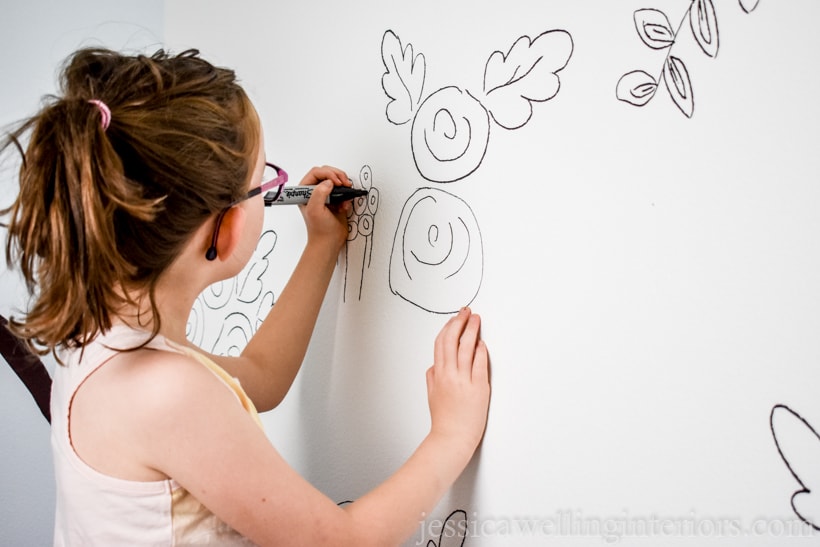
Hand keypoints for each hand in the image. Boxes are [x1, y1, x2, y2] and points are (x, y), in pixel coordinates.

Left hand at [299, 165, 350, 250]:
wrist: (329, 242)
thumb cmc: (319, 230)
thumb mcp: (315, 210)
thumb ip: (319, 193)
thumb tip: (328, 182)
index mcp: (304, 192)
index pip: (316, 173)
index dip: (327, 173)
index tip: (336, 182)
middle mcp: (314, 192)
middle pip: (326, 173)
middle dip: (337, 176)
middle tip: (345, 183)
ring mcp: (325, 195)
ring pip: (336, 180)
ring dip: (343, 185)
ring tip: (348, 191)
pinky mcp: (335, 200)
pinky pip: (343, 191)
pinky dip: (347, 195)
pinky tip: (344, 206)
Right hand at [426, 308, 489, 454]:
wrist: (452, 438)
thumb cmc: (443, 420)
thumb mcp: (431, 395)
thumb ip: (432, 378)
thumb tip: (433, 365)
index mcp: (437, 374)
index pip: (440, 343)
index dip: (447, 328)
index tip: (454, 319)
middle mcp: (449, 374)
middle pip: (452, 340)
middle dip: (459, 322)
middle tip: (467, 312)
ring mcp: (463, 380)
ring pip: (466, 348)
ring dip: (471, 331)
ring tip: (476, 320)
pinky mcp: (478, 388)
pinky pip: (479, 364)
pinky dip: (480, 351)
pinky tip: (482, 343)